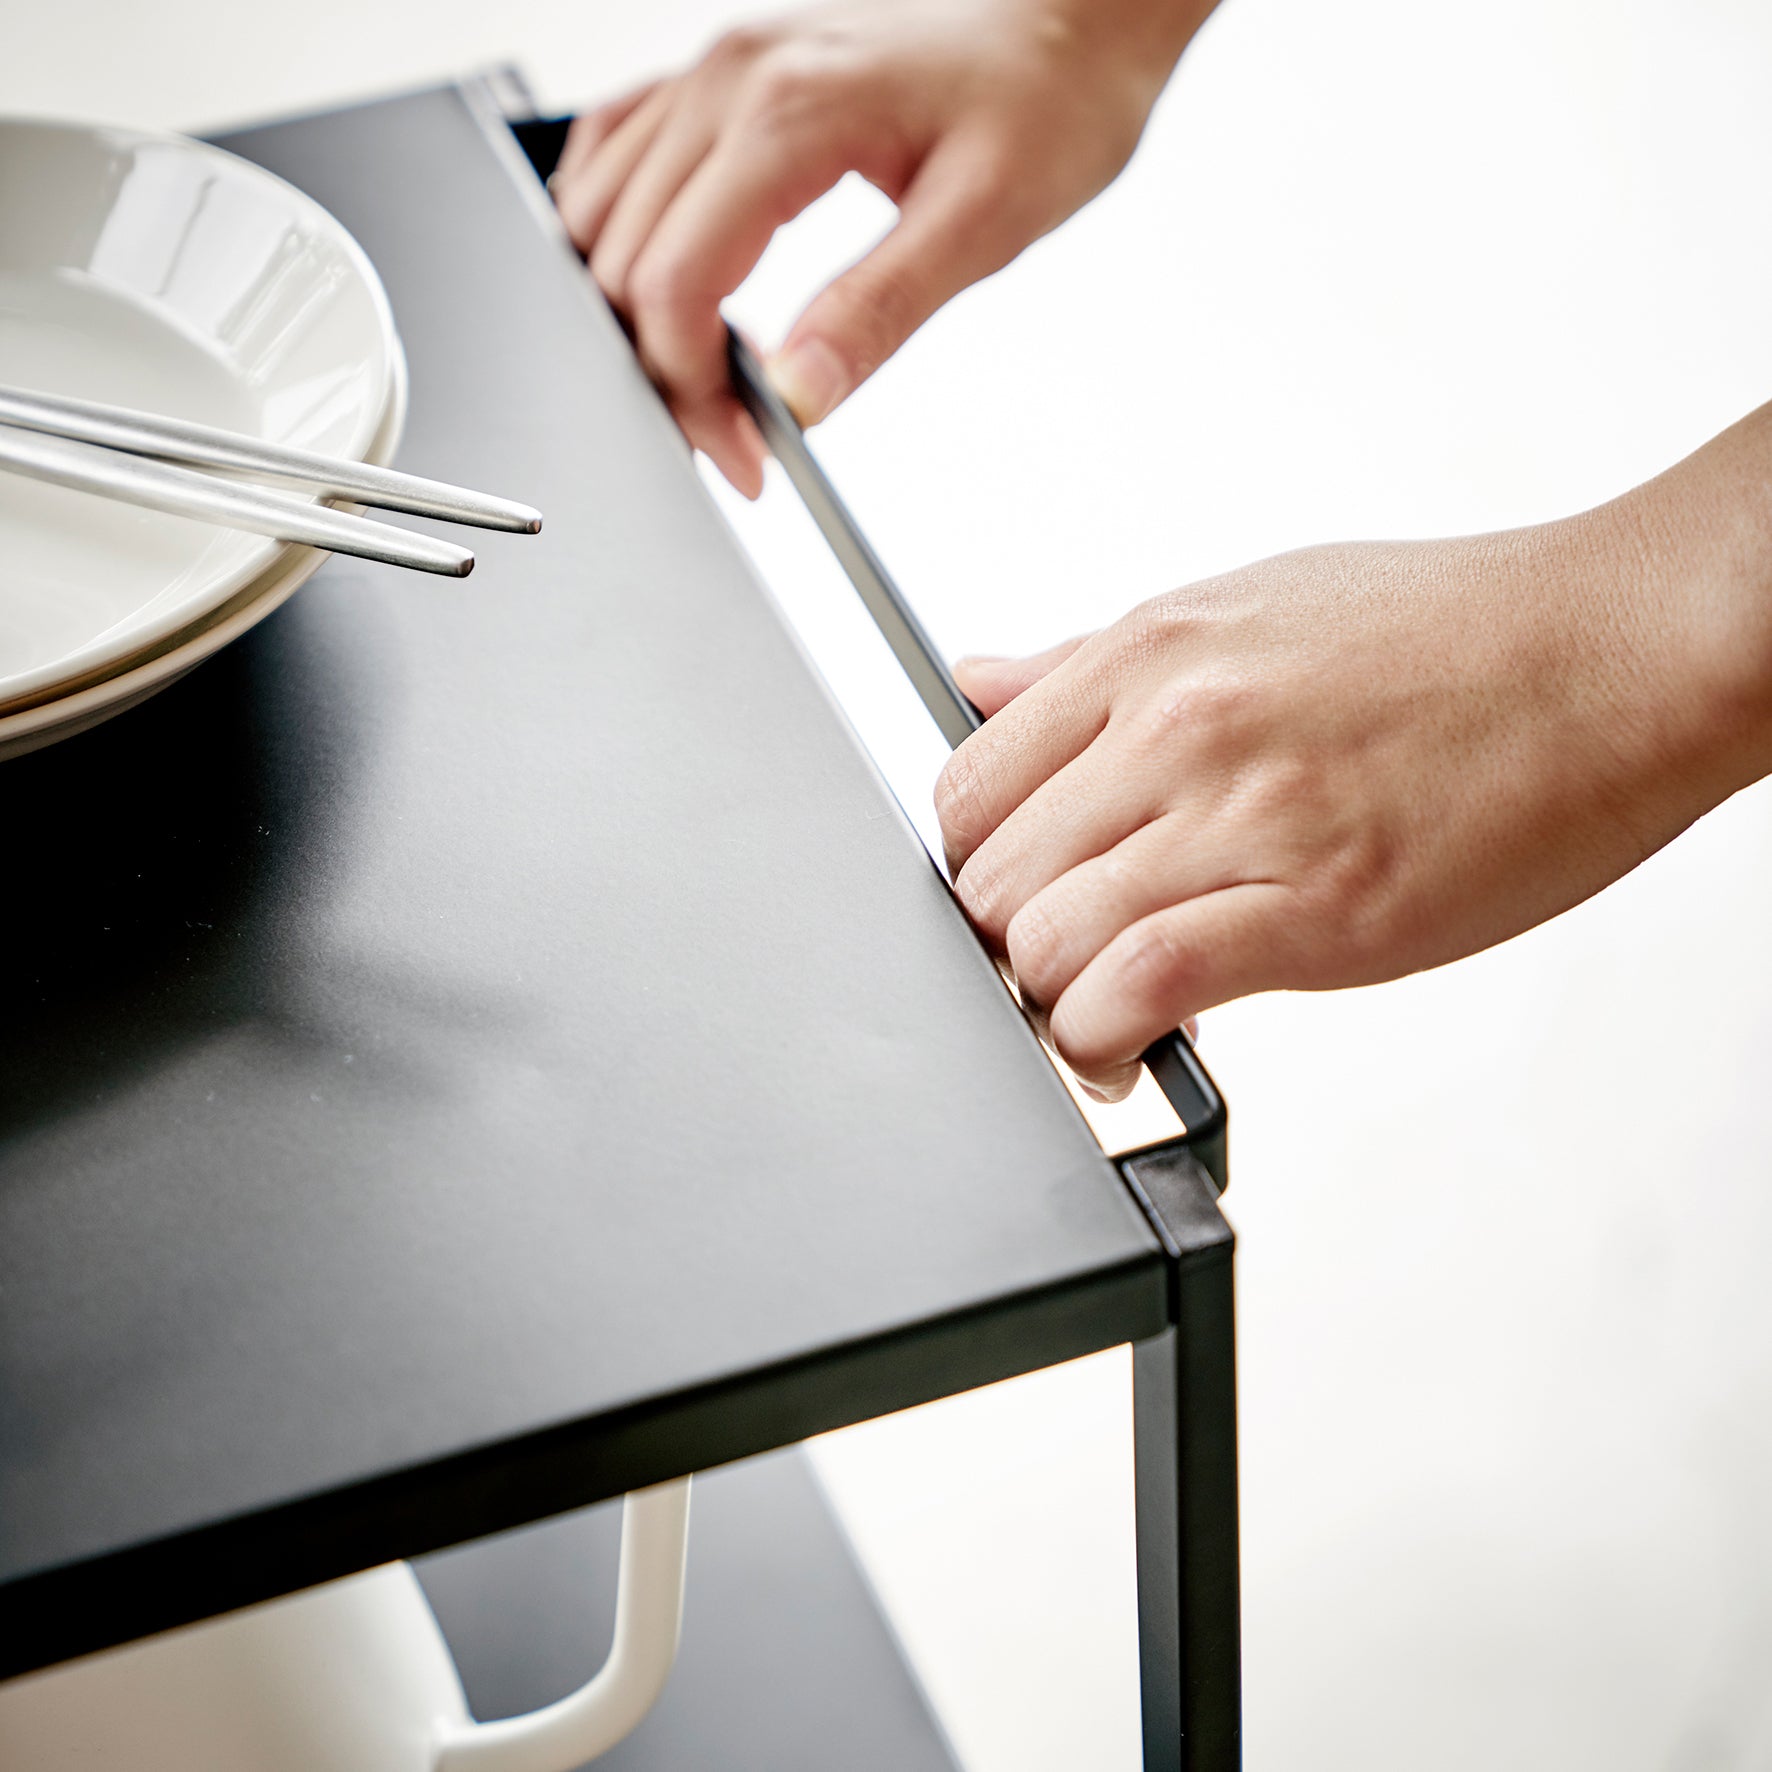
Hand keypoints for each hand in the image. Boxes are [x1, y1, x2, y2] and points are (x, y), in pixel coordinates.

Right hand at [551, 0, 1208, 493]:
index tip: (743, 457)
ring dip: (629, 311)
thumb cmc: (1045, 100)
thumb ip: (879, 311)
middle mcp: (728, 78)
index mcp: (787, 112)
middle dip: (662, 371)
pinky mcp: (720, 75)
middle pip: (621, 260)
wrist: (1069, 18)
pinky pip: (616, 152)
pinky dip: (617, 233)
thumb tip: (796, 395)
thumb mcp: (983, 223)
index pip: (673, 282)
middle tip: (732, 439)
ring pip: (596, 212)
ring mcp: (713, 69)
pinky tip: (659, 283)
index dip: (691, 392)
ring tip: (705, 378)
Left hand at [936, 410, 1771, 1095]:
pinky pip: (1143, 986)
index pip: (966, 791)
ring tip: (1105, 1014)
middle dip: (1008, 946)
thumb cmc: (1449, 628)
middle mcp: (1175, 728)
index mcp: (1147, 654)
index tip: (1019, 900)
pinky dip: (1108, 1036)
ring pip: (1045, 944)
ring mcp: (1244, 817)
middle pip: (991, 882)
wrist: (1616, 650)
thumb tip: (976, 681)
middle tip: (1066, 967)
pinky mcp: (1321, 908)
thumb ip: (1089, 664)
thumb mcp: (1242, 604)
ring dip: (1055, 1004)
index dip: (976, 868)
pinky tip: (1134, 1046)